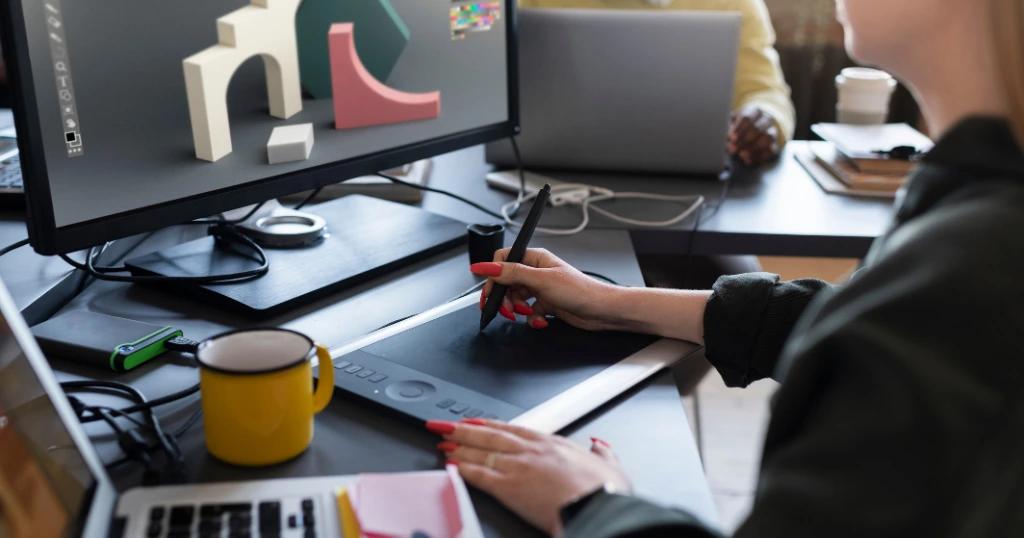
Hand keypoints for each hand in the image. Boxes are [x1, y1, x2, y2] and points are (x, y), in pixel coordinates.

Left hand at [428, 419, 631, 535]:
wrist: (598, 507)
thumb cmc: (605, 492)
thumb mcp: (611, 467)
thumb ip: (602, 454)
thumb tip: (600, 447)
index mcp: (553, 443)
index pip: (513, 428)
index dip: (490, 424)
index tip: (476, 421)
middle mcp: (532, 451)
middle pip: (490, 435)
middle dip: (464, 429)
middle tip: (445, 425)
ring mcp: (519, 467)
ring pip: (481, 451)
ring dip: (459, 446)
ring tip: (442, 442)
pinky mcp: (509, 487)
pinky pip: (480, 475)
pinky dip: (464, 468)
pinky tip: (452, 465)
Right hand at [470, 248, 622, 330]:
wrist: (601, 310)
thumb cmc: (580, 290)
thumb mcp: (541, 280)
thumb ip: (511, 273)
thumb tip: (485, 266)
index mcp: (534, 258)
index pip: (503, 260)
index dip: (494, 275)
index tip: (489, 290)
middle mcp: (536, 272)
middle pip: (506, 282)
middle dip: (503, 297)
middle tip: (505, 309)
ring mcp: (540, 288)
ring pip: (515, 298)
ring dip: (516, 309)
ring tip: (525, 313)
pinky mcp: (546, 304)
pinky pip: (528, 311)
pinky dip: (530, 318)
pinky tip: (540, 319)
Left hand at [727, 104, 780, 165]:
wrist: (759, 126)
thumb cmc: (742, 124)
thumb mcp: (734, 121)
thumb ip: (729, 126)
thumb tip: (723, 135)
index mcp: (755, 111)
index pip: (748, 118)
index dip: (739, 128)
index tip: (731, 137)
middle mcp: (767, 119)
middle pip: (758, 128)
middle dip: (744, 140)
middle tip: (733, 148)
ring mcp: (773, 131)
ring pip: (767, 138)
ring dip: (753, 148)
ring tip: (741, 155)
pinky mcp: (776, 143)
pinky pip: (772, 150)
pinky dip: (759, 156)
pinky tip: (748, 160)